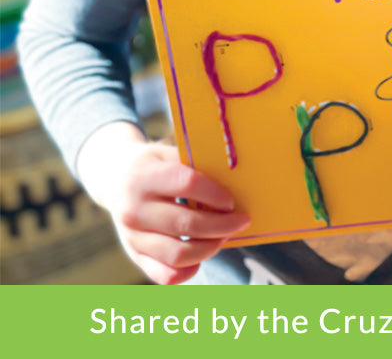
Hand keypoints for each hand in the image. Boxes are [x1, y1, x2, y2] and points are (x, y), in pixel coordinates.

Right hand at [78, 124, 249, 284]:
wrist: (113, 179)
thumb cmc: (153, 165)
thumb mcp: (167, 153)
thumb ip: (194, 164)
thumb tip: (234, 178)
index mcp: (144, 178)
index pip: (188, 184)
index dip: (215, 194)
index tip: (232, 201)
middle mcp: (134, 210)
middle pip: (186, 224)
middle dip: (222, 225)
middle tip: (241, 221)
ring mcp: (132, 237)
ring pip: (178, 254)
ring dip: (210, 248)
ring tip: (225, 236)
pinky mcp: (134, 255)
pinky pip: (164, 275)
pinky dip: (188, 271)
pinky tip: (202, 256)